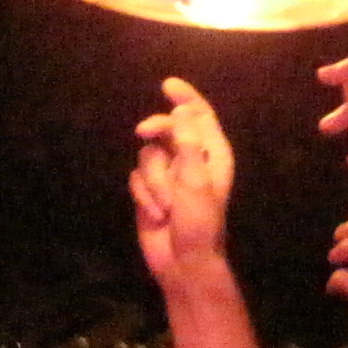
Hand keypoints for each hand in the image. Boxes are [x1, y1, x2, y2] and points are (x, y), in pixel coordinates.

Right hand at [130, 79, 234, 276]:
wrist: (184, 262)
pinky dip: (144, 196)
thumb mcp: (195, 181)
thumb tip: (181, 111)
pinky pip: (136, 177)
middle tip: (143, 132)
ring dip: (153, 181)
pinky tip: (157, 215)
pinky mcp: (149, 191)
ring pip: (148, 155)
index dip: (185, 98)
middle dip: (155, 132)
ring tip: (166, 206)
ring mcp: (168, 175)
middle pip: (166, 129)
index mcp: (211, 154)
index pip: (199, 116)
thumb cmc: (199, 222)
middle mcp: (189, 160)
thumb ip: (187, 145)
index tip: (167, 85)